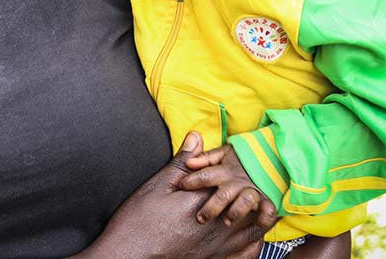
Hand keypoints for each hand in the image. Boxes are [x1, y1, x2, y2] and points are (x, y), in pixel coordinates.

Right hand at [75, 132, 266, 258]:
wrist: (129, 253)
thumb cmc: (140, 220)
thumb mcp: (159, 184)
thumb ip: (182, 162)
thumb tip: (196, 138)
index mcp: (205, 199)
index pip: (233, 180)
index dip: (231, 171)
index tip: (225, 167)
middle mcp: (218, 224)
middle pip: (250, 203)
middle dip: (249, 191)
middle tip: (240, 183)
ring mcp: (219, 246)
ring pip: (254, 228)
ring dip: (256, 214)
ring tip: (250, 205)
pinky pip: (248, 252)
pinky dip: (254, 241)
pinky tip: (247, 233)